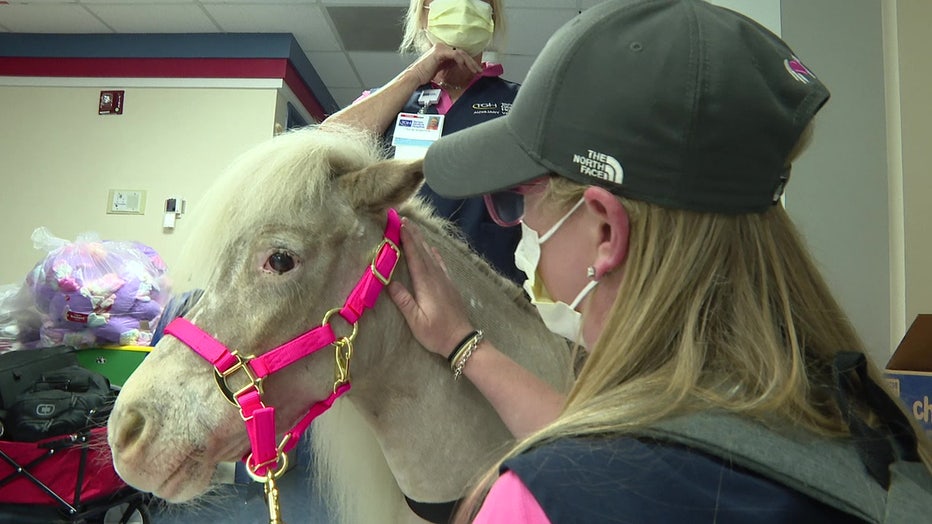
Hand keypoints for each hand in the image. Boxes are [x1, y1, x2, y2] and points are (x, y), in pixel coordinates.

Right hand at [388, 220, 474, 357]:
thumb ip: (404, 301)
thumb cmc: (436, 333)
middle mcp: (436, 277)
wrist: (461, 339)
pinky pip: (440, 263)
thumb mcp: (416, 321)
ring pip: (431, 255)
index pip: (414, 257)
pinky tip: (431, 248)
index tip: (399, 225)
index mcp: (426, 284)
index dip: (407, 239)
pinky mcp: (449, 285)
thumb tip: (389, 282)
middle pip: (422, 251)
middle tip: (402, 219)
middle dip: (413, 234)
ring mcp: (444, 280)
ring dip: (422, 241)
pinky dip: (434, 253)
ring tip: (413, 228)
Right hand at [407, 42, 482, 85]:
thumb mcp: (441, 69)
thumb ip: (450, 66)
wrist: (415, 78)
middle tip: (479, 70)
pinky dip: (461, 61)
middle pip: (462, 52)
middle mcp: (442, 47)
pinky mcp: (440, 51)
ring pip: (460, 53)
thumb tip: (462, 69)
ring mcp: (441, 47)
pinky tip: (464, 67)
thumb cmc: (425, 76)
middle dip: (472, 62)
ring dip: (469, 62)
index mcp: (442, 50)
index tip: (475, 70)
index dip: (469, 62)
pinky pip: (455, 54)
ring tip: (475, 70)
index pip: (460, 54)